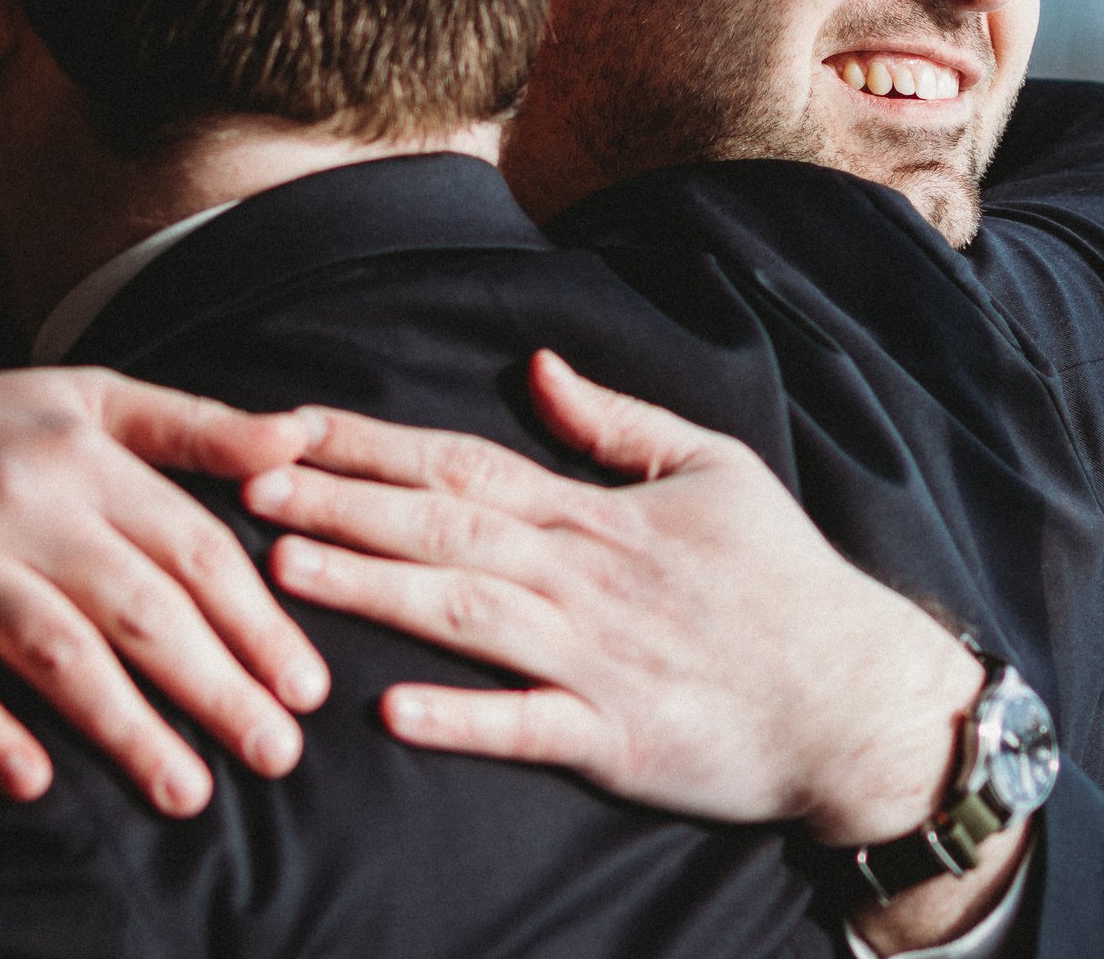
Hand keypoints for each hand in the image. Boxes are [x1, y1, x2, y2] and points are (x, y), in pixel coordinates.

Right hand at [0, 369, 332, 816]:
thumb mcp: (86, 398)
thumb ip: (197, 426)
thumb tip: (303, 437)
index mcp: (86, 452)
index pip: (193, 545)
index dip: (257, 618)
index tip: (309, 685)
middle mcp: (25, 499)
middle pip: (140, 606)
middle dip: (217, 686)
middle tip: (278, 753)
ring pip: (55, 650)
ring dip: (126, 728)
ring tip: (187, 789)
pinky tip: (32, 783)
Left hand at [243, 351, 988, 844]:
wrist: (855, 697)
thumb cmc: (785, 581)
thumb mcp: (716, 467)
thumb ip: (618, 421)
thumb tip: (539, 364)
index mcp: (599, 514)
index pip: (466, 462)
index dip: (373, 444)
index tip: (292, 425)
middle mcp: (586, 578)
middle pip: (446, 528)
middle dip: (341, 504)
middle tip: (247, 485)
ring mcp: (598, 660)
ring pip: (466, 616)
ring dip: (374, 590)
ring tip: (285, 571)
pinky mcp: (616, 739)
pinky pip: (527, 726)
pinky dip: (461, 719)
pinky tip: (389, 711)